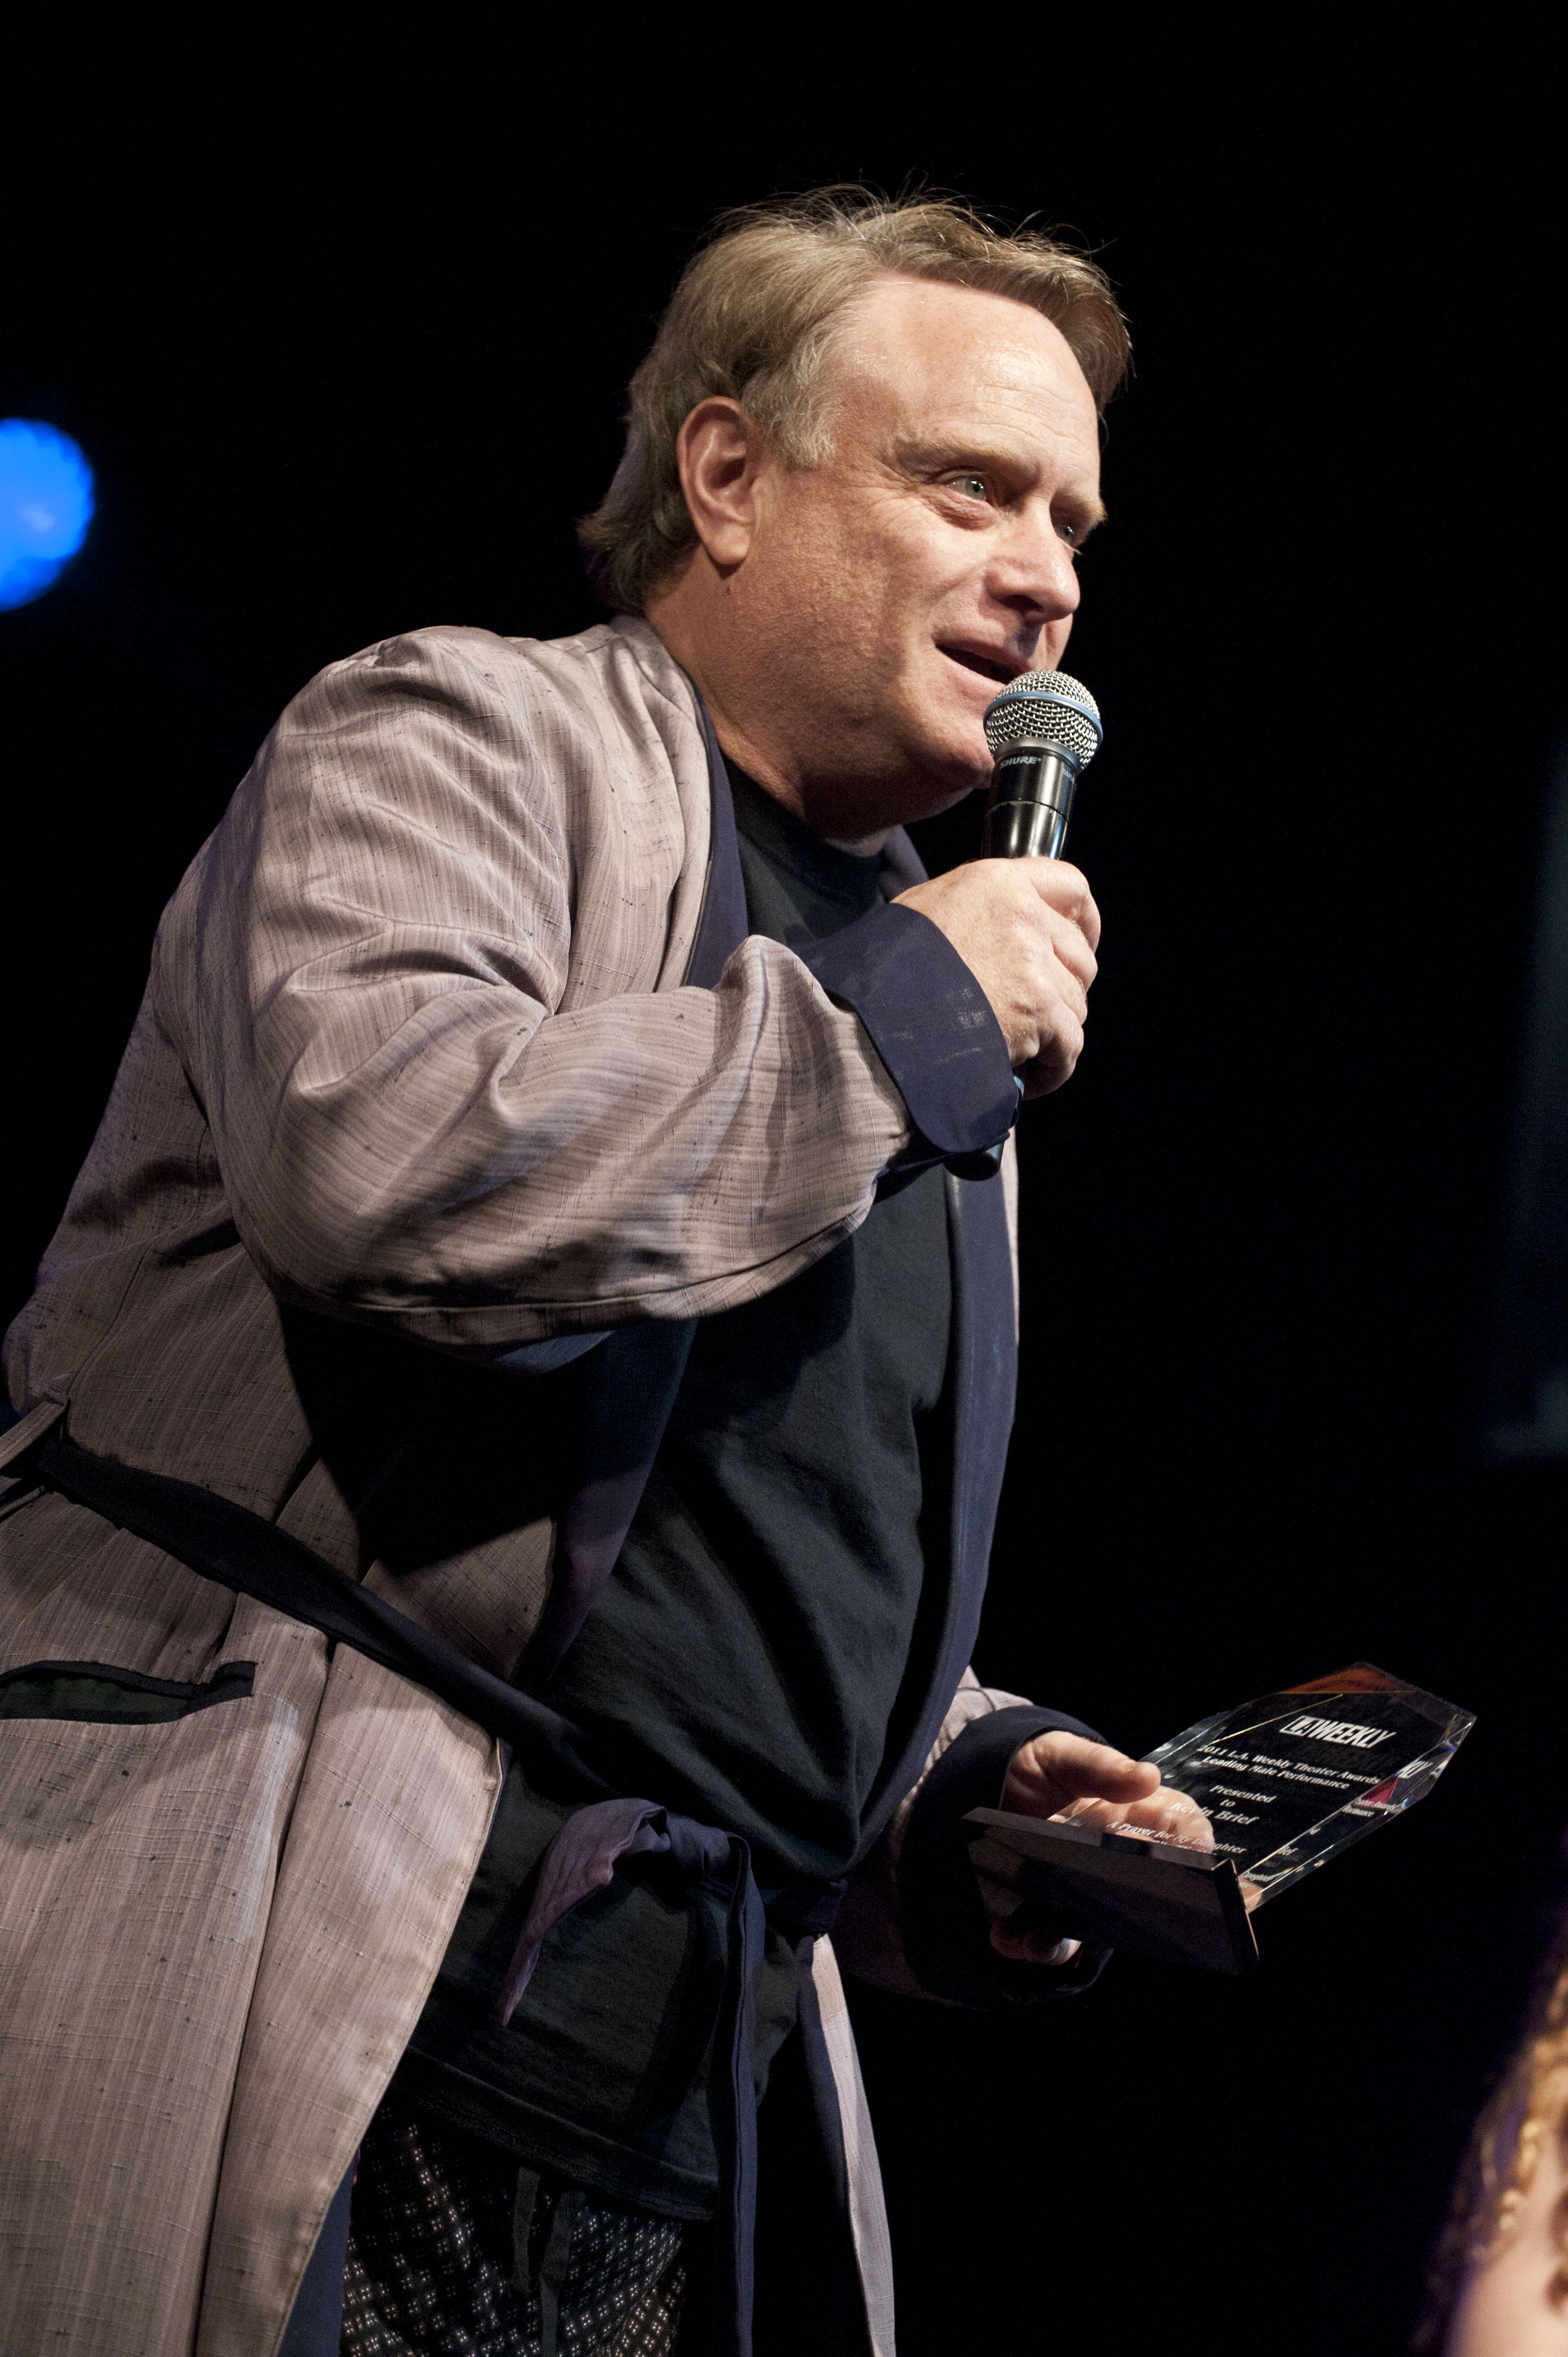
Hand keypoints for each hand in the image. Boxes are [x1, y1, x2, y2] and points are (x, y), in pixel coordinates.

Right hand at [893, 858, 1099, 1095]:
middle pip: (1080, 954)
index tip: (1083, 942)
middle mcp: (1023, 916)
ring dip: (1055, 1032)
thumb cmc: (883, 973)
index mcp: (996, 883)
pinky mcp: (1038, 1011)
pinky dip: (1056, 1068)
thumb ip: (973, 912)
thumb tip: (994, 935)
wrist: (869, 1021)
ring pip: (1077, 1003)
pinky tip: (1031, 1077)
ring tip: (1023, 1050)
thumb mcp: (924, 913)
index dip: (1084, 920)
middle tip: (1038, 1014)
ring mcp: (1033, 964)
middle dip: (1066, 989)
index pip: (1070, 887)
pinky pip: (1071, 1045)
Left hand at [981, 1731, 1214, 1963]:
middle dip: (1139, 1916)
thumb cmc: (1039, 1766)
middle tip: (1125, 1920)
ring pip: (1088, 1930)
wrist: (988, 1780)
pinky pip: (1040, 1938)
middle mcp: (1112, 1862)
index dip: (1194, 1840)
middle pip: (1142, 1896)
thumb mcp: (1062, 1754)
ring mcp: (1076, 1890)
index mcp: (1129, 1817)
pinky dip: (1021, 1942)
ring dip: (1064, 1943)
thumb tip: (1148, 1777)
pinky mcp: (1040, 1909)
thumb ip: (1098, 1766)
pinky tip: (1006, 1933)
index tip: (1200, 1850)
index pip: (1177, 1829)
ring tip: (1041, 1940)